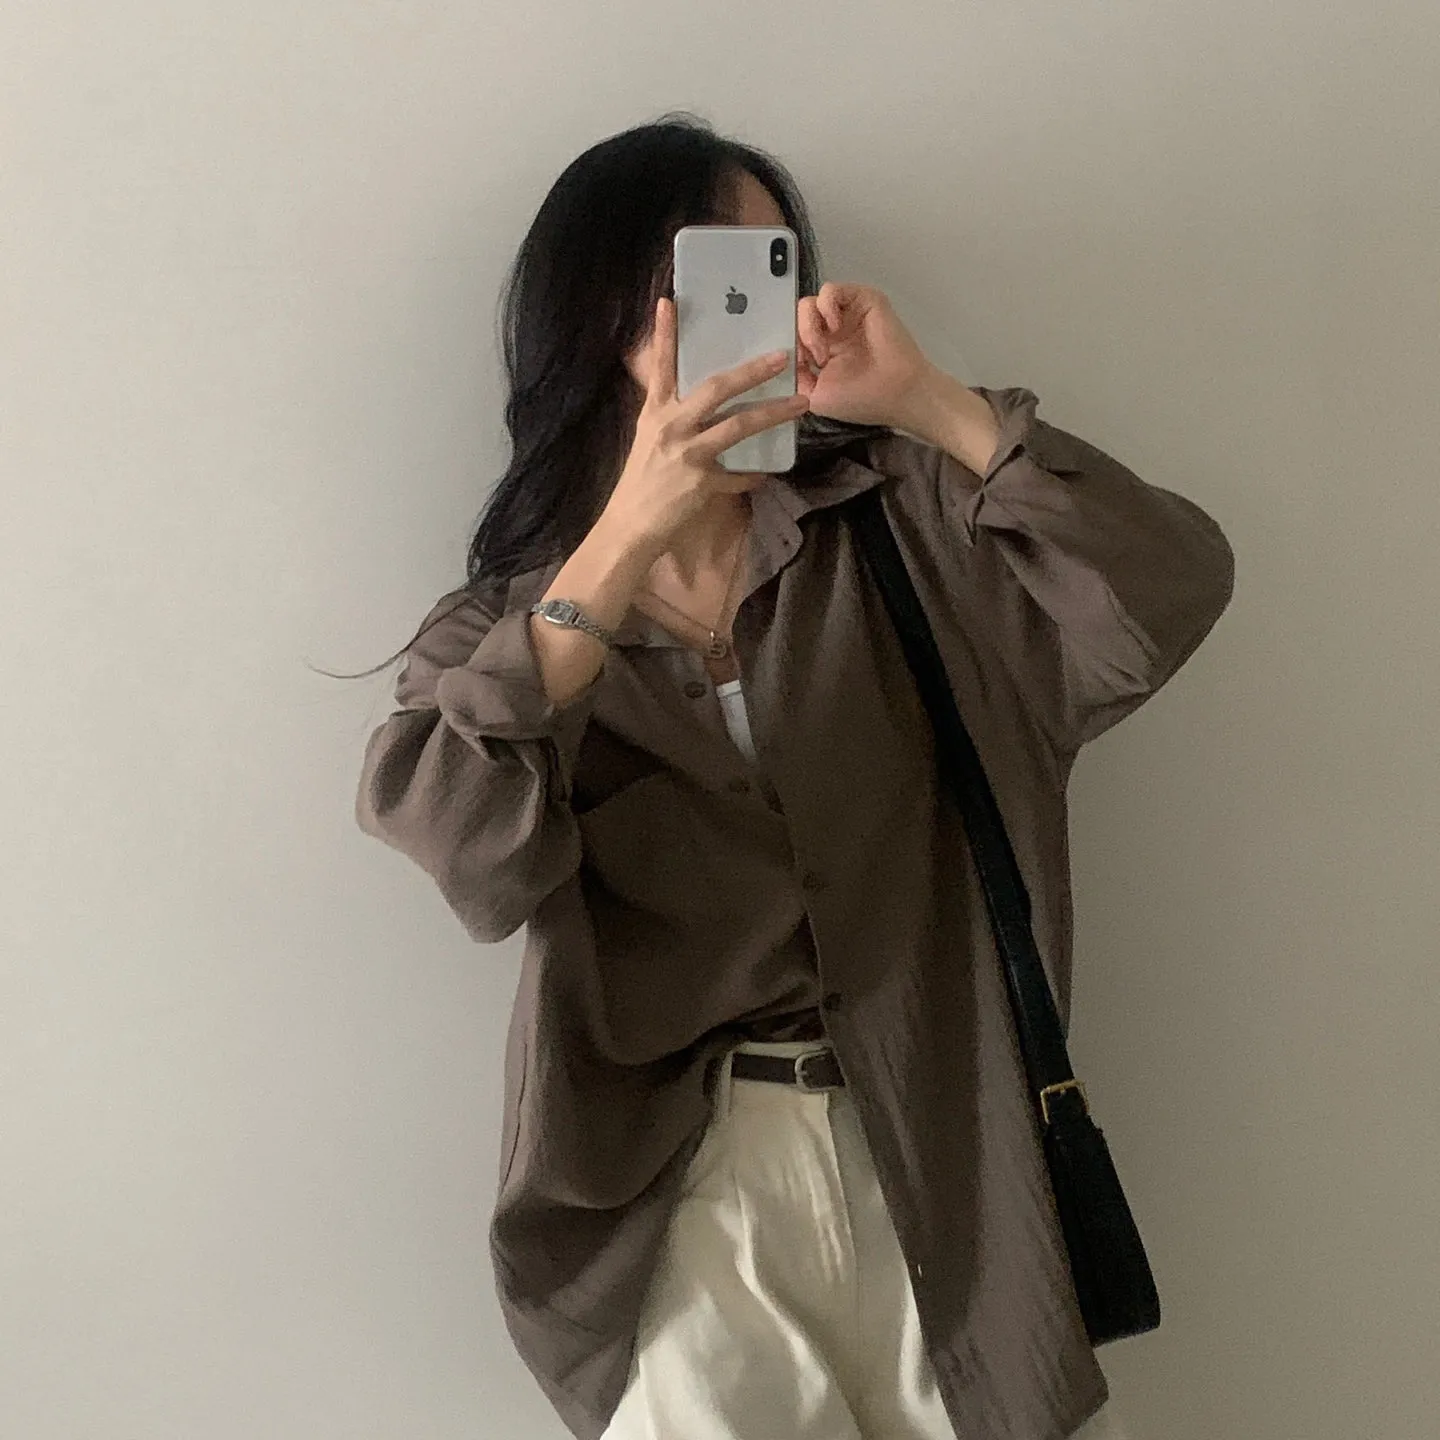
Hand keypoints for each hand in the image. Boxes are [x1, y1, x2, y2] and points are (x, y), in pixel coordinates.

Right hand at [601, 296, 810, 555]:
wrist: (629, 526)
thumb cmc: (641, 483)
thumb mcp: (649, 440)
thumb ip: (672, 417)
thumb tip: (698, 401)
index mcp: (655, 412)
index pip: (661, 367)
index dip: (664, 334)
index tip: (671, 302)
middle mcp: (670, 426)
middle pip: (716, 388)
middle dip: (752, 371)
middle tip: (782, 357)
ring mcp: (686, 454)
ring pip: (737, 426)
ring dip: (773, 413)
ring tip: (801, 404)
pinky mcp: (700, 483)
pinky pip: (737, 476)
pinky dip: (752, 475)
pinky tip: (765, 473)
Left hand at [795, 282, 934, 429]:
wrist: (896, 393)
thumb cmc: (863, 399)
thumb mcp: (814, 396)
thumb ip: (795, 377)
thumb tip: (783, 359)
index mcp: (821, 350)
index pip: (791, 334)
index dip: (787, 345)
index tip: (795, 364)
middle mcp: (831, 330)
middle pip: (798, 317)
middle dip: (799, 338)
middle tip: (815, 360)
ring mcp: (846, 315)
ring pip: (810, 303)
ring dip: (810, 326)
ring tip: (824, 350)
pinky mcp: (861, 300)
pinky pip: (830, 290)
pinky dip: (826, 306)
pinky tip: (835, 326)